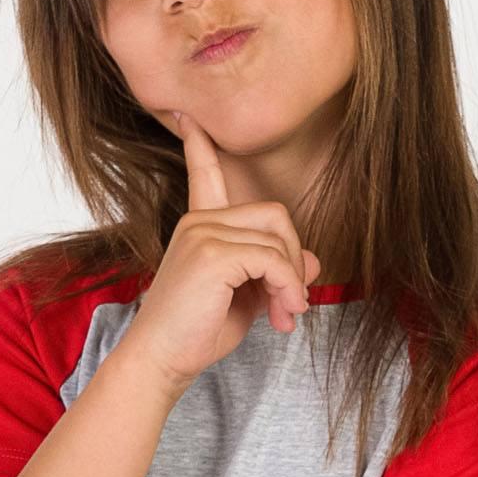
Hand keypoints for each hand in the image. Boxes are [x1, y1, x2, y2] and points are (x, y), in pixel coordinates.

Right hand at [117, 110, 322, 391]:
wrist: (162, 361)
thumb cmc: (199, 331)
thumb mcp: (249, 296)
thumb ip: (277, 272)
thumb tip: (315, 260)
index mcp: (200, 225)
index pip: (204, 173)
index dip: (200, 144)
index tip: (188, 116)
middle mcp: (199, 222)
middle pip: (276, 214)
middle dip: (294, 257)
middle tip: (293, 302)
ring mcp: (202, 234)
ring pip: (279, 238)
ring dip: (294, 280)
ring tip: (286, 314)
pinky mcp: (212, 254)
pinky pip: (274, 260)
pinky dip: (288, 288)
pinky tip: (281, 315)